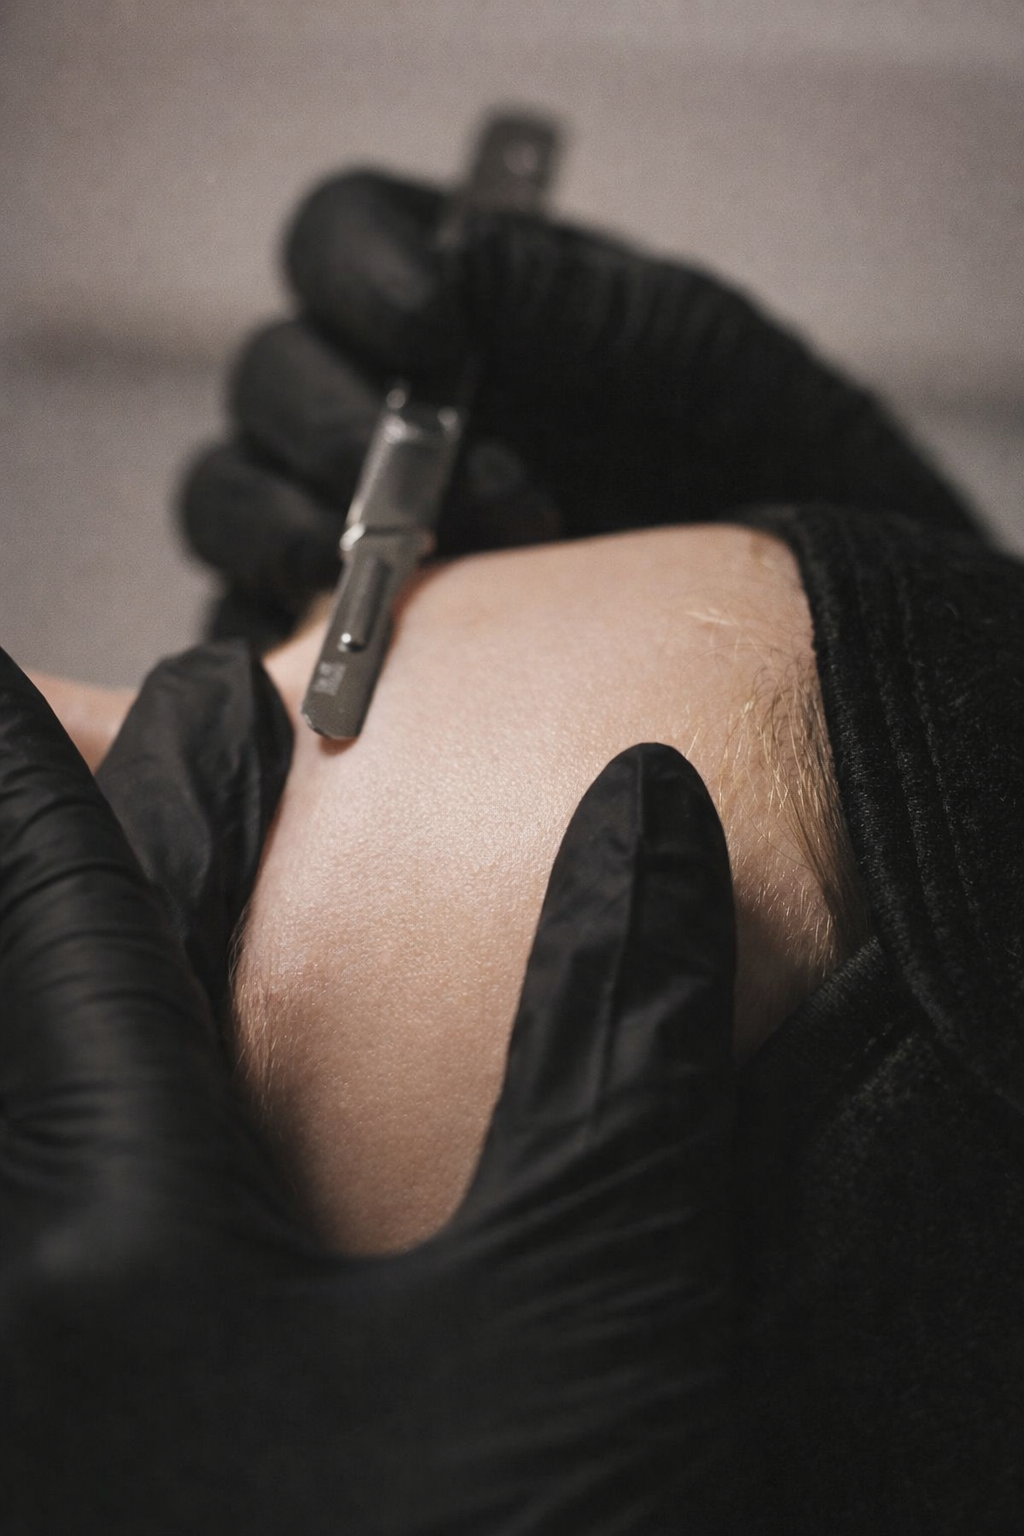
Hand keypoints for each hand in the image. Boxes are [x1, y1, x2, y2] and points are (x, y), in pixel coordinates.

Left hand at [1, 644, 736, 1533]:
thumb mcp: (599, 1331)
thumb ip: (617, 1047)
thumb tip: (650, 812)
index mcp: (113, 1267)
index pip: (78, 939)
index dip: (90, 789)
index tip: (48, 685)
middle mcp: (14, 1330)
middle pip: (11, 1017)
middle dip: (69, 848)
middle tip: (160, 731)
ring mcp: (26, 1415)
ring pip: (12, 1130)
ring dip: (41, 988)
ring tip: (88, 917)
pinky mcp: (78, 1459)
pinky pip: (30, 1237)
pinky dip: (57, 1132)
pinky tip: (107, 1142)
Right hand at [180, 169, 974, 631]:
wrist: (829, 648)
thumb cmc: (782, 485)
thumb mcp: (709, 367)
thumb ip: (587, 307)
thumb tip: (459, 261)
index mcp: (467, 308)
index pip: (341, 238)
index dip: (360, 274)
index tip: (434, 331)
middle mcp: (391, 410)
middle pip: (269, 377)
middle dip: (339, 432)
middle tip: (450, 493)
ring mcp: (354, 531)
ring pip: (231, 498)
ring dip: (292, 533)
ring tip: (398, 590)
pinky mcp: (339, 643)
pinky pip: (252, 627)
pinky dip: (276, 640)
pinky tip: (364, 668)